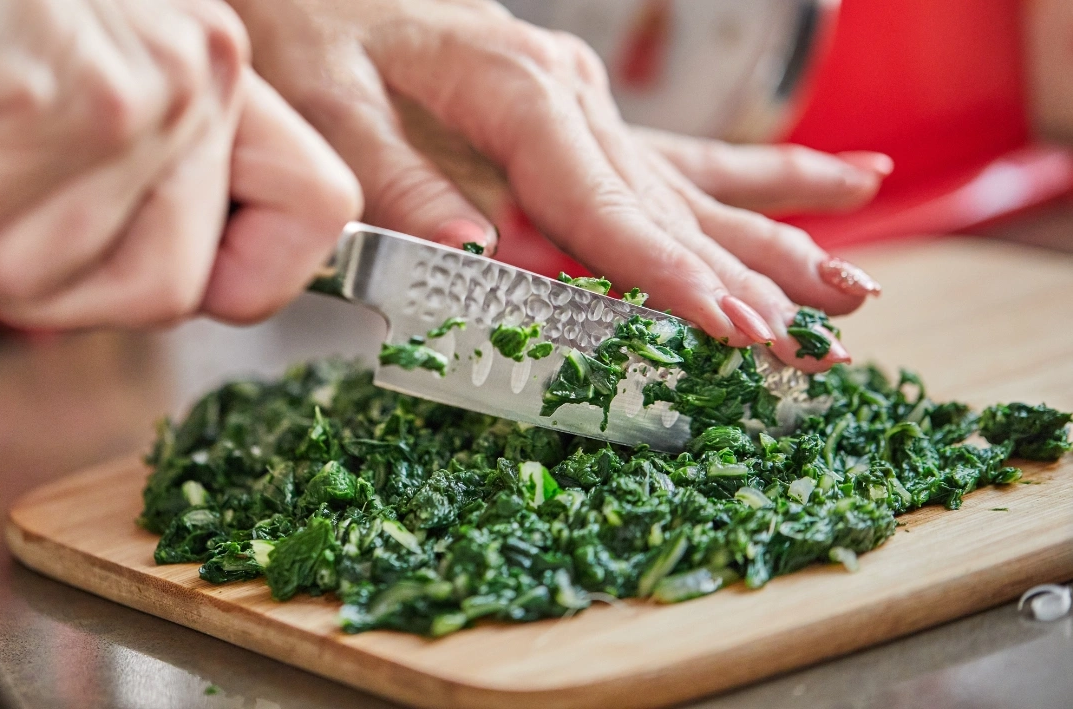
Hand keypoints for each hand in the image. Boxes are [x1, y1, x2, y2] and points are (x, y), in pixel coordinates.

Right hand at [0, 0, 360, 327]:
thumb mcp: (64, 90)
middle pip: (158, 296)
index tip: (174, 270)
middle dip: (29, 284)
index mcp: (215, 81)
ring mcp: (138, 92)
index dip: (254, 277)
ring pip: (31, 277)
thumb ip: (128, 181)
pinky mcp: (56, 96)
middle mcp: (198, 79)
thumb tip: (173, 293)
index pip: (319, 210)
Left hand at [226, 0, 889, 370]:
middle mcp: (570, 99)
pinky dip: (761, 180)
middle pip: (671, 205)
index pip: (604, 207)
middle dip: (748, 278)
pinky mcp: (581, 118)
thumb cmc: (315, 36)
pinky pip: (679, 159)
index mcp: (518, 93)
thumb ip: (403, 185)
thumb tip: (479, 261)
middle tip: (818, 342)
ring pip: (694, 189)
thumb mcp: (331, 105)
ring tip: (856, 289)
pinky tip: (848, 180)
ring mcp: (585, 106)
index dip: (669, 276)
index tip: (732, 328)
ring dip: (779, 241)